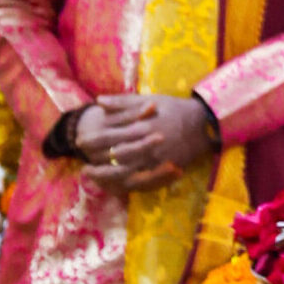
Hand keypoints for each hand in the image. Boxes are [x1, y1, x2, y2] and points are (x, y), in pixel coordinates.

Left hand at [80, 94, 216, 191]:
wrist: (203, 123)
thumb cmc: (174, 109)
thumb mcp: (149, 99)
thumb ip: (123, 102)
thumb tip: (99, 101)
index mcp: (140, 126)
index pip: (109, 136)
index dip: (92, 140)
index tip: (80, 141)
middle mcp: (146, 145)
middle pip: (113, 156)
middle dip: (94, 159)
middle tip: (81, 159)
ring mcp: (155, 160)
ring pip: (124, 172)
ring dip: (104, 175)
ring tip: (91, 174)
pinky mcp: (163, 170)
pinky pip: (140, 182)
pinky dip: (124, 184)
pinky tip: (112, 183)